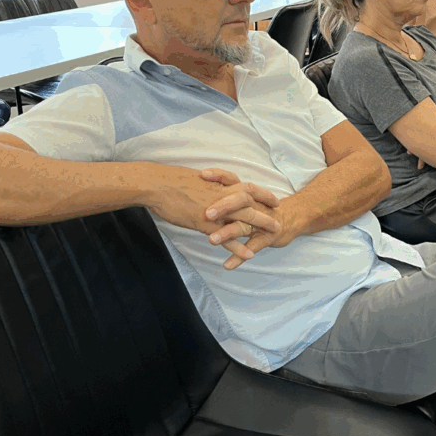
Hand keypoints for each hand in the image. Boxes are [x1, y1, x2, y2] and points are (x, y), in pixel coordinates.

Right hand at [150, 165, 280, 263]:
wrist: (155, 185)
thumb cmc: (168, 182)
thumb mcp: (192, 181)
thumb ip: (205, 187)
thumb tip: (207, 188)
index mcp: (217, 185)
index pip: (245, 186)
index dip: (260, 192)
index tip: (272, 198)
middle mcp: (220, 195)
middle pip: (250, 200)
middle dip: (267, 208)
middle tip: (280, 216)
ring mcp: (214, 209)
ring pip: (243, 216)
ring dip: (260, 224)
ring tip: (275, 233)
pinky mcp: (204, 222)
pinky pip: (226, 237)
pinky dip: (239, 246)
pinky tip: (249, 255)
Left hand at [200, 168, 295, 269]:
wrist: (292, 219)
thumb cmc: (264, 208)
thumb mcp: (247, 197)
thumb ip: (227, 193)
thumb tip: (201, 184)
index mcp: (247, 194)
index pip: (233, 180)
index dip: (219, 176)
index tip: (202, 175)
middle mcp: (254, 205)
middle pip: (239, 201)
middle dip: (223, 206)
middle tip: (207, 214)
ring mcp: (261, 222)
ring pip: (243, 226)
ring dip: (227, 233)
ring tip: (211, 240)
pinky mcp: (267, 238)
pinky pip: (253, 247)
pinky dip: (239, 257)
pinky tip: (227, 265)